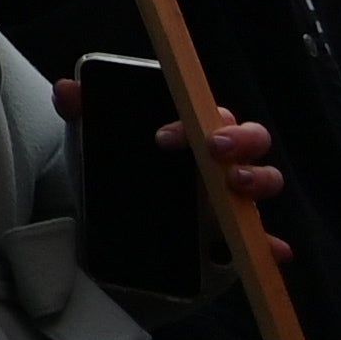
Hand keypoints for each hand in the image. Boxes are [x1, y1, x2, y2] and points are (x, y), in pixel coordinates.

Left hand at [50, 81, 291, 253]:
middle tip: (213, 151)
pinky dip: (269, 244)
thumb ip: (81, 113)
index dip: (193, 119)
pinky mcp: (232, 232)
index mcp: (192, 129)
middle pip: (251, 138)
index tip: (163, 135)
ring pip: (263, 179)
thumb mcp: (93, 140)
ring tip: (236, 186)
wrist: (110, 221)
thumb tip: (67, 90)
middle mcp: (218, 159)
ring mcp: (229, 195)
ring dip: (258, 179)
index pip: (207, 112)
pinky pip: (261, 239)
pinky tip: (273, 249)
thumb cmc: (114, 167)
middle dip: (239, 141)